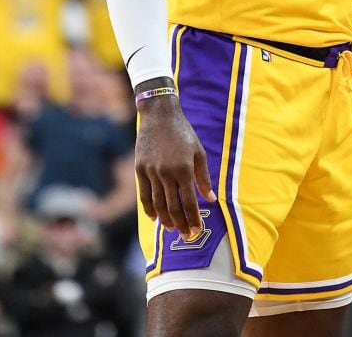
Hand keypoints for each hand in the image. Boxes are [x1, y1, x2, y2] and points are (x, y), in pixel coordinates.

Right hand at [135, 92, 215, 239]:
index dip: (193, 218)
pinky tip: (155, 217)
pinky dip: (149, 208)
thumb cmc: (183, 133)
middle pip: (173, 207)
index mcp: (184, 169)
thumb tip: (211, 199)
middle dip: (181, 224)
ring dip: (165, 219)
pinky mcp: (140, 169)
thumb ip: (204, 177)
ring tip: (172, 229)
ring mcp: (151, 172)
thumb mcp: (199, 152)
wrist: (159, 115)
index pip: (190, 201)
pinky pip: (144, 194)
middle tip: (186, 236)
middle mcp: (167, 173)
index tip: (197, 231)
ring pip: (158, 203)